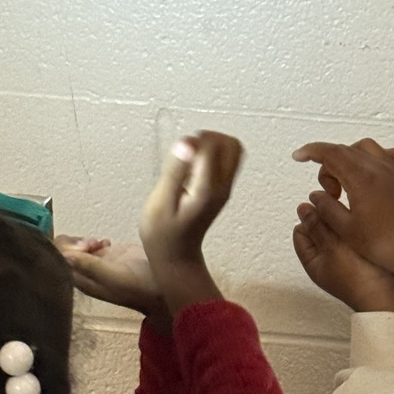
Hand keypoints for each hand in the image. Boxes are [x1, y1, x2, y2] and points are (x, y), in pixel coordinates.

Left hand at [56, 236, 167, 324]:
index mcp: (83, 281)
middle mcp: (87, 273)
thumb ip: (89, 265)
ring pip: (78, 248)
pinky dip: (96, 241)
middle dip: (76, 243)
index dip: (66, 250)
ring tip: (101, 243)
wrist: (165, 286)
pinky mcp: (111, 257)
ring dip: (86, 241)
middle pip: (66, 253)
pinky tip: (107, 243)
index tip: (83, 245)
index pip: (60, 262)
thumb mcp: (113, 276)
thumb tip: (64, 254)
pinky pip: (93, 246)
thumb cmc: (139, 287)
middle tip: (92, 242)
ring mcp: (99, 264)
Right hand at [139, 131, 242, 314]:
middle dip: (209, 137)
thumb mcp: (161, 201)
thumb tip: (187, 143)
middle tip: (187, 149)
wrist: (176, 256)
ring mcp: (224, 188)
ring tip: (189, 157)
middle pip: (232, 144)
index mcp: (207, 189)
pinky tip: (192, 167)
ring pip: (233, 150)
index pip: (213, 146)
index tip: (177, 154)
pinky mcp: (221, 189)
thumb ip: (175, 171)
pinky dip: (211, 154)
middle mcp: (222, 187)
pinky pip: (226, 160)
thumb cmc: (163, 233)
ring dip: (212, 144)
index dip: (193, 142)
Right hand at [293, 139, 393, 289]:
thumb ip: (326, 208)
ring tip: (345, 185)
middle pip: (345, 151)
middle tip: (328, 194)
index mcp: (361, 178)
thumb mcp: (345, 229)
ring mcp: (393, 171)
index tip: (298, 157)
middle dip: (328, 167)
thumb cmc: (383, 244)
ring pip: (365, 149)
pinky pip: (392, 155)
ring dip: (348, 160)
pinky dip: (378, 157)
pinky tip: (372, 170)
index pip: (330, 153)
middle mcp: (378, 168)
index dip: (311, 151)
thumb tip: (316, 196)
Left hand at [294, 202, 393, 311]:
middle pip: (321, 229)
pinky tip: (367, 225)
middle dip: (330, 218)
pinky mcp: (365, 252)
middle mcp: (329, 259)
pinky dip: (359, 228)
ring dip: (346, 222)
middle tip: (342, 215)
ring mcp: (347, 256)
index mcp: (314, 261)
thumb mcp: (332, 248)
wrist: (391, 295)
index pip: (301, 232)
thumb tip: (302, 209)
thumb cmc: (359, 279)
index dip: (310, 219)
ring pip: (340, 229)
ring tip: (357, 220)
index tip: (325, 212)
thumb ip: (317, 227)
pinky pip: (357, 234)